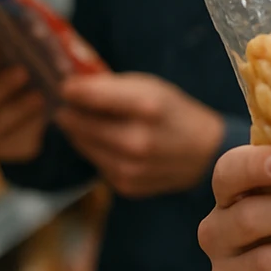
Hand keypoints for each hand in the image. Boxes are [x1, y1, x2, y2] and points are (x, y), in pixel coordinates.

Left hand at [55, 73, 225, 197]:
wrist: (205, 152)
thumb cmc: (174, 111)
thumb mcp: (150, 86)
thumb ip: (111, 85)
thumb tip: (70, 87)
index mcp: (146, 107)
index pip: (89, 96)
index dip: (71, 90)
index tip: (64, 86)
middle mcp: (136, 140)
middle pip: (78, 124)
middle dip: (70, 111)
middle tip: (67, 104)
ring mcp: (130, 167)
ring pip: (83, 145)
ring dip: (79, 132)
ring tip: (86, 120)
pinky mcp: (126, 185)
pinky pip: (97, 163)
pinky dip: (97, 150)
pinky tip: (109, 142)